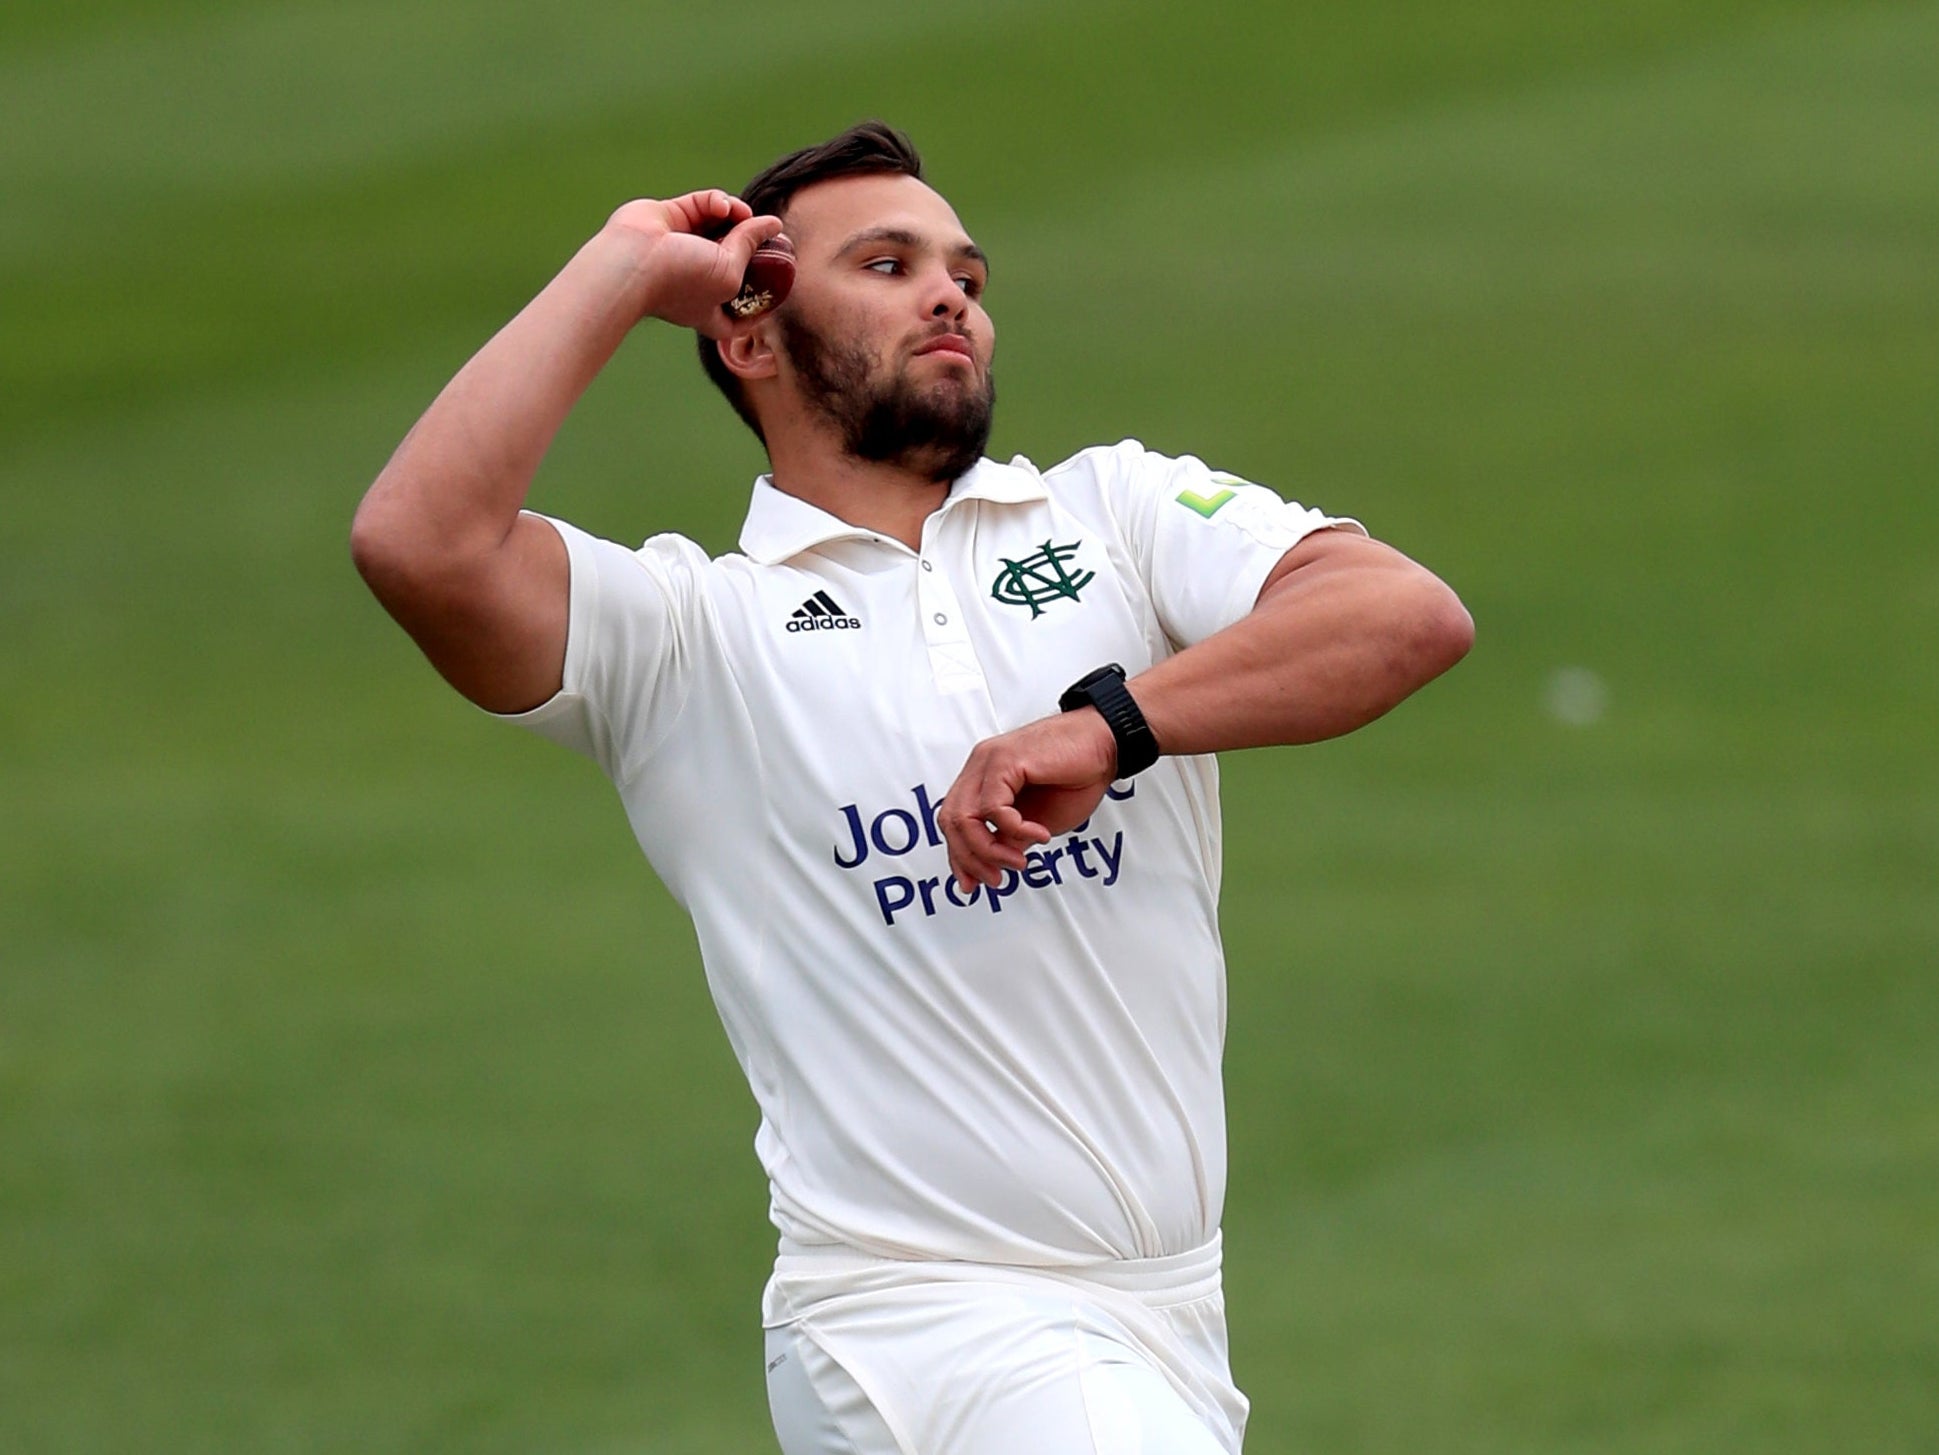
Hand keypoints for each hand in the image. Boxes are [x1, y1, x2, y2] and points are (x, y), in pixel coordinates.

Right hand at [605, 191, 784, 338]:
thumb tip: (772, 224)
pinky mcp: (671, 217)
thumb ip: (752, 245)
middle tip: (772, 236)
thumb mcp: (730, 272)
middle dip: (753, 248)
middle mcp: (697, 279)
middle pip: (736, 262)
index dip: (759, 306)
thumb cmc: (681, 280)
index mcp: (709, 308)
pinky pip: (703, 205)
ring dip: (737, 216)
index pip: (739, 316)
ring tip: (740, 213)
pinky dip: (716, 201)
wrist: (634, 260)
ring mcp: (683, 247)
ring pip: (723, 228)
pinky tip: (721, 205)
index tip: (777, 294)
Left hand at [938, 710, 1117, 889]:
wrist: (1104, 745)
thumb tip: (991, 861)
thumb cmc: (1077, 774)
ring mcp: (989, 761)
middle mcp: (980, 767)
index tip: (972, 883)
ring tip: (1017, 860)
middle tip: (995, 877)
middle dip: (969, 858)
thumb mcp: (1037, 820)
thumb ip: (1009, 838)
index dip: (959, 856)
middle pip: (950, 820)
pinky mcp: (1005, 760)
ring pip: (964, 816)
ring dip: (988, 850)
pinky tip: (1038, 833)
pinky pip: (993, 807)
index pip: (953, 821)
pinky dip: (1014, 829)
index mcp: (982, 779)